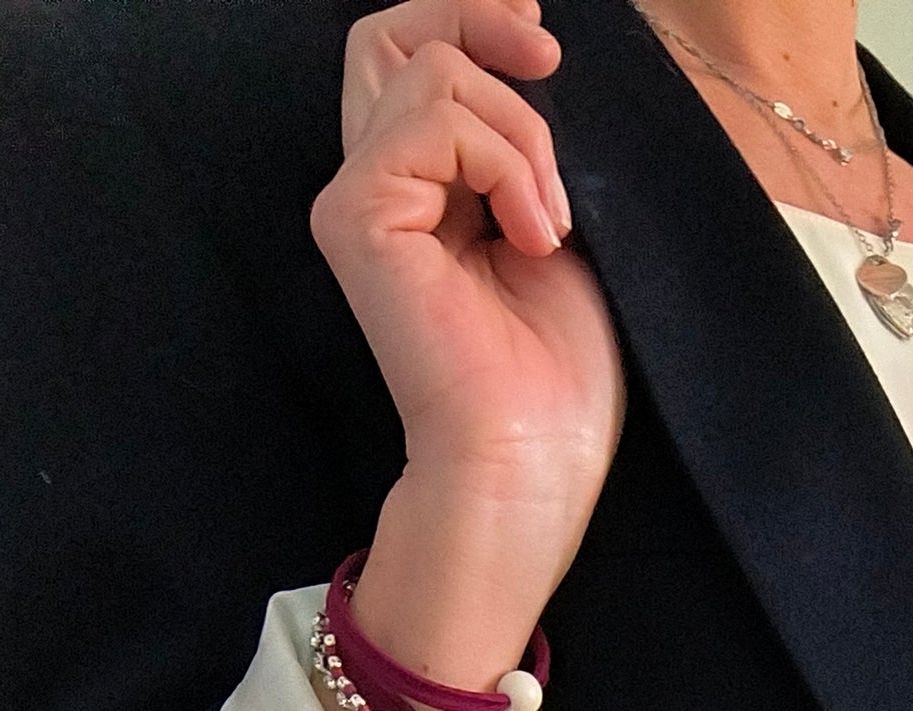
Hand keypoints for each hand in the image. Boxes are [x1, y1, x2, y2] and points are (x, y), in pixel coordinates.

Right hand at [310, 0, 623, 521]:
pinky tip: (534, 238)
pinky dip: (506, 164)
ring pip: (434, 71)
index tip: (542, 45)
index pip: (416, 58)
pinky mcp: (357, 217)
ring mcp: (358, 199)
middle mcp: (377, 187)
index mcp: (422, 191)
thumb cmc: (555, 378)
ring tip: (551, 224)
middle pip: (393, 35)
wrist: (530, 463)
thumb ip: (521, 147)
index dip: (473, 21)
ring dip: (522, 134)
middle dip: (477, 19)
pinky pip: (436, 121)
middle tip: (545, 59)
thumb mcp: (555, 227)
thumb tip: (530, 55)